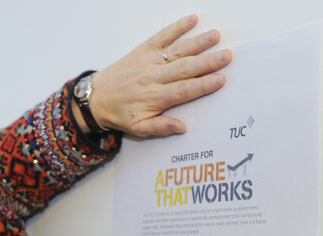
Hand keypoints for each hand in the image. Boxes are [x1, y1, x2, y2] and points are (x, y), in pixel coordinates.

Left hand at [87, 14, 231, 137]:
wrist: (96, 97)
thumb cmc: (120, 113)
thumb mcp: (138, 128)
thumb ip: (160, 127)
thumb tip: (181, 128)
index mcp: (154, 97)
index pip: (184, 90)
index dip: (203, 85)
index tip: (220, 79)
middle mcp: (154, 77)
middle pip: (185, 69)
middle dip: (207, 62)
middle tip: (226, 56)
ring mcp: (149, 61)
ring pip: (177, 51)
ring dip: (197, 43)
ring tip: (215, 36)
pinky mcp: (143, 50)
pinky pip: (162, 36)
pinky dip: (177, 27)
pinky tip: (192, 20)